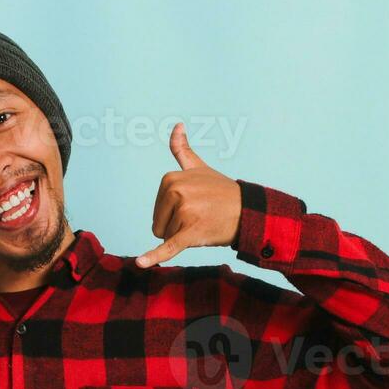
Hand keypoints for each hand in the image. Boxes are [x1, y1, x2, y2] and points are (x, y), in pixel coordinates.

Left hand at [135, 122, 241, 267]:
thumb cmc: (221, 192)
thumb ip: (183, 150)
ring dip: (184, 236)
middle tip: (200, 216)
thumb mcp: (199, 168)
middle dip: (176, 227)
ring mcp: (184, 211)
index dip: (173, 214)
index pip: (157, 210)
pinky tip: (140, 263)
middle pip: (158, 225)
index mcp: (170, 179)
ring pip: (167, 237)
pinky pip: (168, 248)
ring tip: (204, 222)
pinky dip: (154, 257)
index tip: (194, 205)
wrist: (248, 210)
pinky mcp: (190, 232)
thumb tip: (177, 125)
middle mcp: (175, 192)